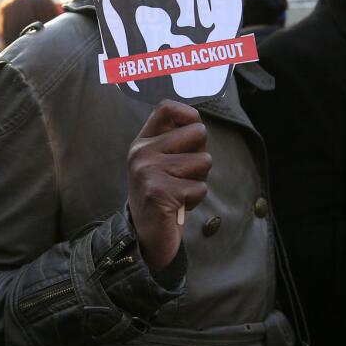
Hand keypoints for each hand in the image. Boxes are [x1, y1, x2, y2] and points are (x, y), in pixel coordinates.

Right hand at [127, 100, 210, 272]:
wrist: (145, 237)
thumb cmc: (163, 196)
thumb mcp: (163, 163)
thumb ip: (177, 142)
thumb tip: (200, 124)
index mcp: (142, 142)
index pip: (167, 107)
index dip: (190, 115)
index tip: (194, 133)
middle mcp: (141, 153)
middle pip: (197, 132)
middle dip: (202, 155)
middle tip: (185, 176)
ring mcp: (147, 172)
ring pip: (203, 160)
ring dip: (199, 181)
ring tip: (180, 192)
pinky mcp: (158, 193)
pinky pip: (199, 187)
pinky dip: (195, 200)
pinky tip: (178, 206)